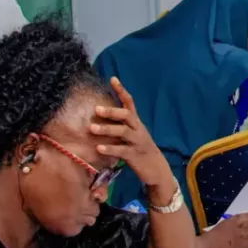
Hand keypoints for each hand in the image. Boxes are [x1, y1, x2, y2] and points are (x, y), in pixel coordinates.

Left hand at [92, 79, 174, 193]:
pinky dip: (110, 149)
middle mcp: (138, 129)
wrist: (156, 169)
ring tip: (91, 128)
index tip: (112, 79)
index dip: (121, 90)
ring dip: (107, 129)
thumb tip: (100, 116)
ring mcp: (137, 142)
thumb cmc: (139, 150)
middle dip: (112, 111)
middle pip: (127, 115)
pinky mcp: (135, 156)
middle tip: (96, 109)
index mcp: (136, 122)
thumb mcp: (132, 134)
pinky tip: (98, 148)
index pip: (129, 103)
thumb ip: (120, 126)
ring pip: (123, 132)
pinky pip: (122, 151)